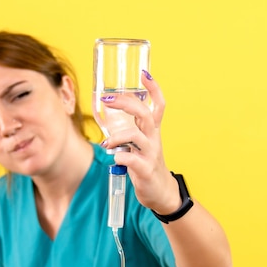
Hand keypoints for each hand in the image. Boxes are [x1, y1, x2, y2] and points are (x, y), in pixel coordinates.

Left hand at [101, 71, 180, 214]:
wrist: (161, 193)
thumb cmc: (146, 165)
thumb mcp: (141, 144)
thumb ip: (129, 129)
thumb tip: (106, 115)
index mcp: (152, 131)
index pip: (158, 105)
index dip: (154, 89)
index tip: (144, 73)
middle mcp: (153, 139)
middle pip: (145, 114)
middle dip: (126, 103)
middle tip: (107, 100)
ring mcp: (151, 154)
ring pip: (136, 135)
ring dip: (117, 136)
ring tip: (106, 143)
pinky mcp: (145, 170)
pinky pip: (132, 159)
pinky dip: (120, 156)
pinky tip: (114, 158)